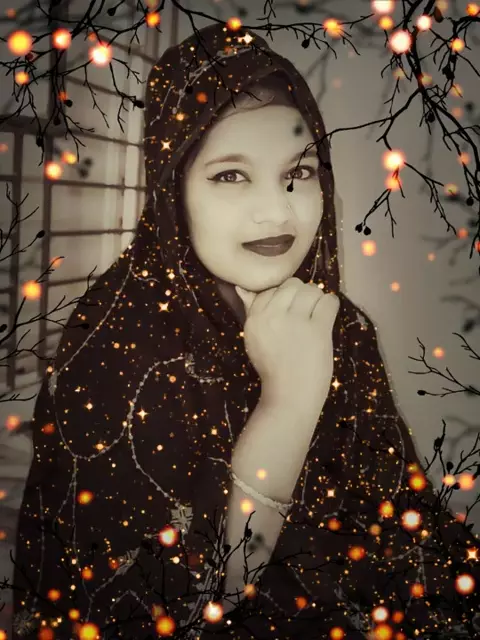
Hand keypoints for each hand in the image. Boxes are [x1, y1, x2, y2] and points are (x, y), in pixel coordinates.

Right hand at [235, 278, 339, 416]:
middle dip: (301, 295)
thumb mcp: (255, 339)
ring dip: (317, 300)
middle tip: (304, 313)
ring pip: (312, 290)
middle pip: (293, 285)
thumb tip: (241, 288)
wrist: (290, 397)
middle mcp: (273, 315)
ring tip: (315, 316)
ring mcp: (296, 322)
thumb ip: (251, 312)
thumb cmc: (273, 369)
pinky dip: (331, 306)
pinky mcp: (318, 330)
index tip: (288, 313)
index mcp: (255, 318)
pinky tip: (326, 318)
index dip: (283, 297)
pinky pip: (329, 301)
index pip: (271, 288)